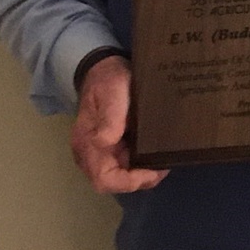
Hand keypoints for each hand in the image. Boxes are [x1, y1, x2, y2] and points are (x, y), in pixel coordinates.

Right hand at [70, 55, 168, 193]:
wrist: (104, 68)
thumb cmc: (108, 80)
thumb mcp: (112, 92)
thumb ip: (110, 117)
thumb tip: (105, 142)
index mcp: (86, 142)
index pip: (103, 179)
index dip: (128, 182)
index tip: (152, 170)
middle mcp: (90, 153)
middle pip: (113, 182)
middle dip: (139, 180)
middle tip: (163, 165)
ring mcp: (99, 151)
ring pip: (120, 176)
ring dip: (141, 174)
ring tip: (163, 160)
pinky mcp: (109, 146)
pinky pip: (124, 164)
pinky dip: (140, 164)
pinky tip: (155, 153)